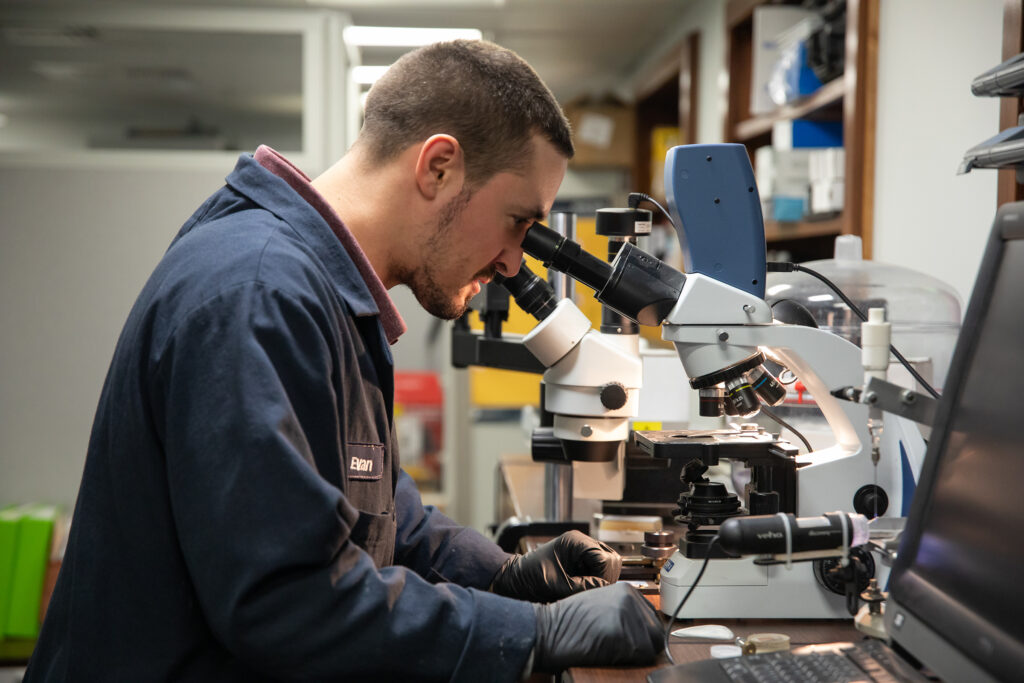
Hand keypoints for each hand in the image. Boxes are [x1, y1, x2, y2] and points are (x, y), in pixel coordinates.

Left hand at [490, 530, 620, 602]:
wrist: (514, 579)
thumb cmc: (529, 578)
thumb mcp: (557, 586)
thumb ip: (583, 588)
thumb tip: (606, 589)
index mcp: (575, 542)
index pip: (605, 559)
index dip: (602, 577)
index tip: (591, 590)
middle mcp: (582, 542)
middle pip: (611, 560)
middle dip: (603, 577)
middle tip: (587, 590)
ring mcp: (582, 551)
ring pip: (608, 565)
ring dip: (600, 579)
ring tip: (583, 588)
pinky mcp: (581, 560)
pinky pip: (599, 570)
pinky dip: (594, 580)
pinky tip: (581, 586)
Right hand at [532, 582, 662, 672]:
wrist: (548, 630)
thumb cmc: (570, 622)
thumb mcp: (601, 605)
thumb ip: (623, 611)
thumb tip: (645, 629)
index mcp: (626, 590)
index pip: (653, 619)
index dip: (643, 635)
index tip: (630, 640)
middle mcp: (630, 598)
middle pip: (656, 633)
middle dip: (641, 645)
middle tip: (617, 647)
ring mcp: (627, 615)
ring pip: (650, 646)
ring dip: (634, 653)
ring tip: (609, 647)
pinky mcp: (623, 634)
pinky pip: (641, 656)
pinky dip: (627, 660)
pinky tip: (607, 651)